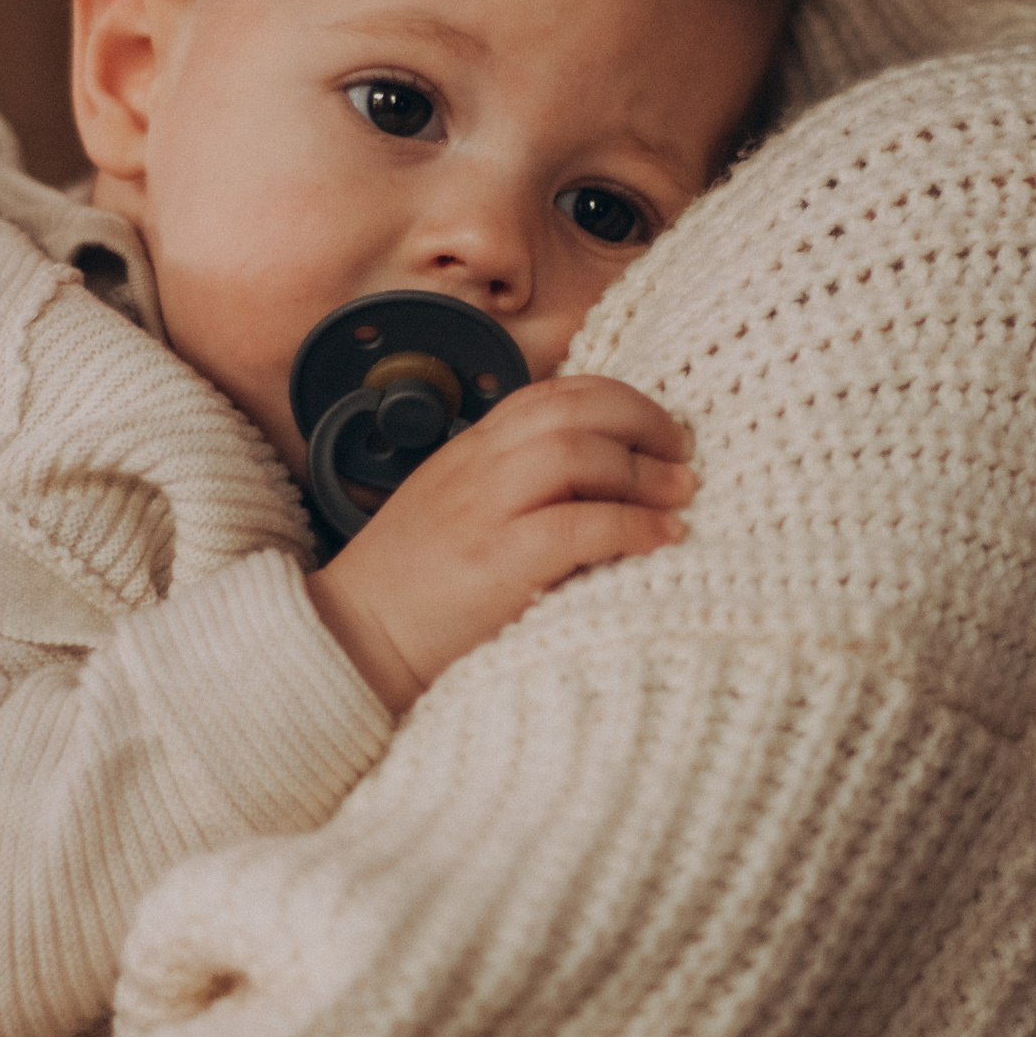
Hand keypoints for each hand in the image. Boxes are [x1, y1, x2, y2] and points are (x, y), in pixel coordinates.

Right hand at [305, 376, 695, 713]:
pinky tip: (661, 538)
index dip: (620, 400)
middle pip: (573, 409)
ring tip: (681, 495)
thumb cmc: (413, 588)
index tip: (660, 430)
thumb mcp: (455, 510)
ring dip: (643, 471)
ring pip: (576, 453)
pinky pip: (577, 526)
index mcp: (469, 451)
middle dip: (643, 422)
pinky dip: (631, 526)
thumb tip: (602, 478)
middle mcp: (476, 468)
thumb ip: (512, 485)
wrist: (351, 643)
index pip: (552, 394)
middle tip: (684, 455)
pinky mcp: (495, 564)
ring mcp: (482, 512)